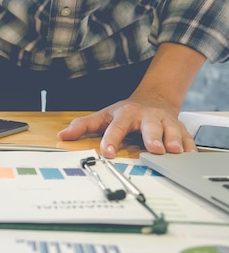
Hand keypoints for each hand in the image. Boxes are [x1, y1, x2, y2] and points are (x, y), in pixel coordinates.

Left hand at [57, 93, 197, 158]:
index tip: (106, 152)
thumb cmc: (126, 112)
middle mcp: (146, 117)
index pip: (116, 128)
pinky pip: (187, 137)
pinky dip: (190, 146)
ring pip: (171, 130)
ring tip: (174, 151)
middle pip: (150, 126)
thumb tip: (63, 135)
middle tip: (154, 148)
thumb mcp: (102, 116)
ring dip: (173, 140)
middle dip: (152, 137)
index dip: (111, 140)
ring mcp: (164, 122)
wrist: (154, 98)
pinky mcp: (178, 127)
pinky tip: (190, 154)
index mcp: (125, 114)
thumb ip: (82, 126)